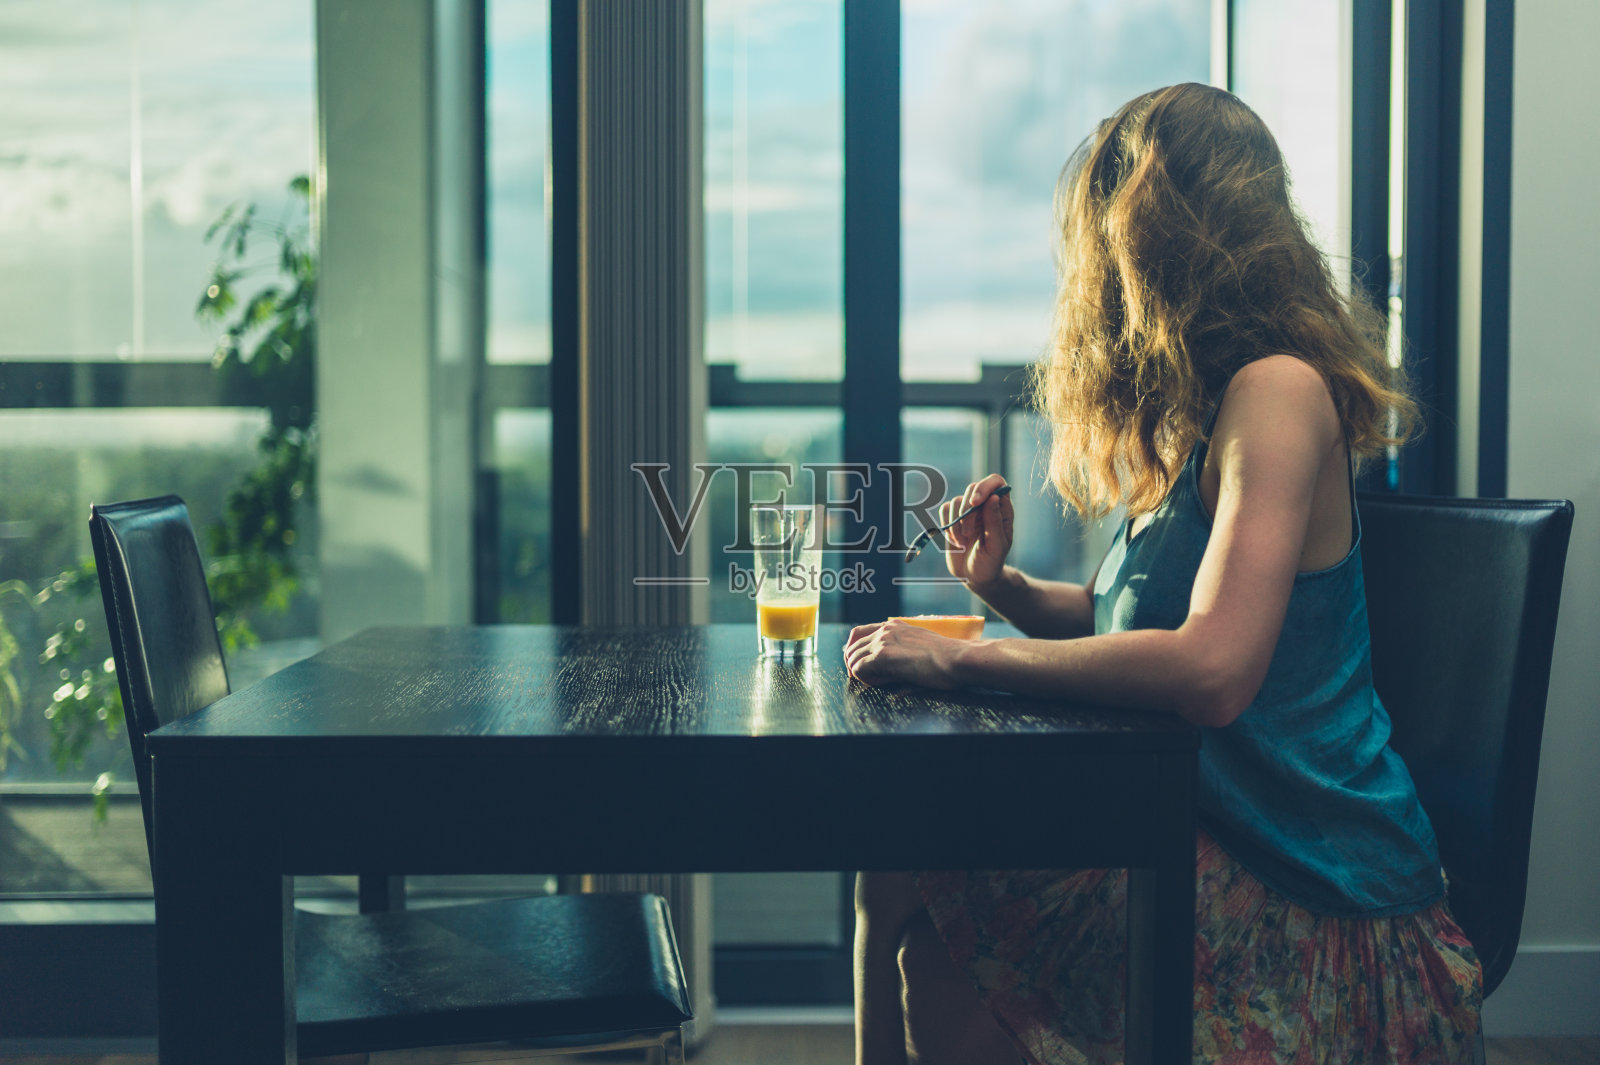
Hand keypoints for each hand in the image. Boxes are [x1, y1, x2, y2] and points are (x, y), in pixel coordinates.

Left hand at [843, 619, 963, 688]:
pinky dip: (868, 680)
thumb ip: (901, 651)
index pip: (859, 633)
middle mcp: (885, 630)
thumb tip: (887, 668)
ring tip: (882, 681)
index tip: (863, 667)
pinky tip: (887, 682)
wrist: (957, 659)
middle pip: (851, 646)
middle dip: (855, 665)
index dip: (856, 652)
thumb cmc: (946, 659)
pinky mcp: (883, 655)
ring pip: (852, 658)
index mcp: (893, 626)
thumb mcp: (919, 647)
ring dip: (862, 674)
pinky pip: (859, 670)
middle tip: (868, 679)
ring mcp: (883, 641)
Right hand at [940, 474, 1013, 588]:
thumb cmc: (991, 562)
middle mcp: (986, 506)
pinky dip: (946, 525)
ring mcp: (968, 511)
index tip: (975, 502)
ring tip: (962, 542)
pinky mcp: (953, 518)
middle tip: (967, 533)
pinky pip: (944, 509)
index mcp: (1002, 509)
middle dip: (966, 511)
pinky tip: (954, 540)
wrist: (975, 576)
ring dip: (956, 523)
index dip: (985, 487)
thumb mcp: (997, 546)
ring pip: (956, 500)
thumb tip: (993, 497)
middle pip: (973, 488)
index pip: (996, 482)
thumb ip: (995, 522)